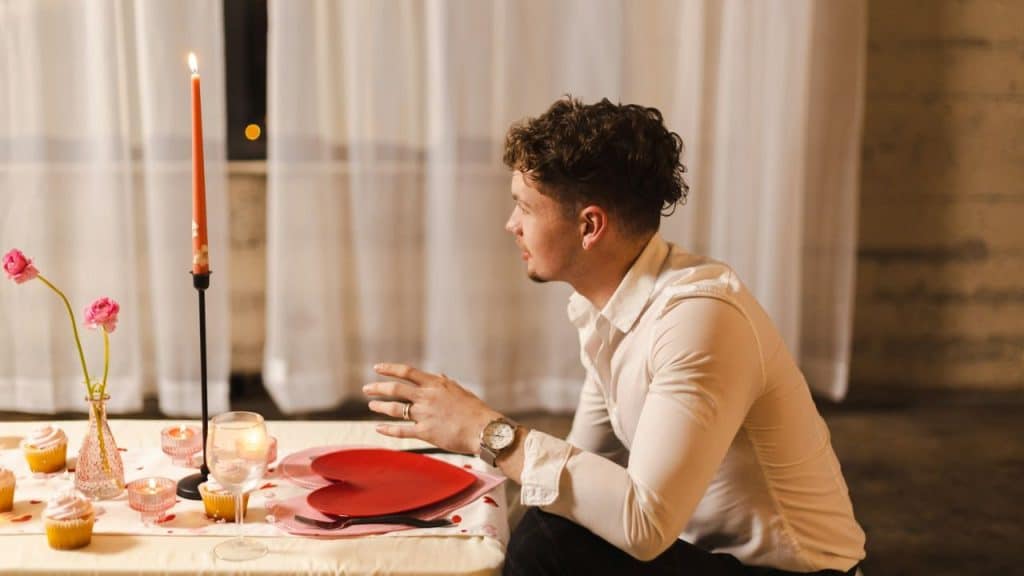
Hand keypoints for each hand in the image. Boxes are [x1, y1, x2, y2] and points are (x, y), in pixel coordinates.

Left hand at [364, 363, 502, 455]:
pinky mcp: (426, 433)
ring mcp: (425, 415)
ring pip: (395, 409)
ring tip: (371, 405)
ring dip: (380, 406)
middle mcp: (427, 397)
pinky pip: (401, 430)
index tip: (377, 368)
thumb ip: (446, 383)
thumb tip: (438, 376)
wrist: (484, 429)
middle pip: (395, 389)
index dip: (389, 369)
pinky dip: (387, 429)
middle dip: (378, 388)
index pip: (407, 372)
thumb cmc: (475, 410)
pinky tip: (378, 428)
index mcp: (436, 384)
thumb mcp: (460, 390)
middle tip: (367, 388)